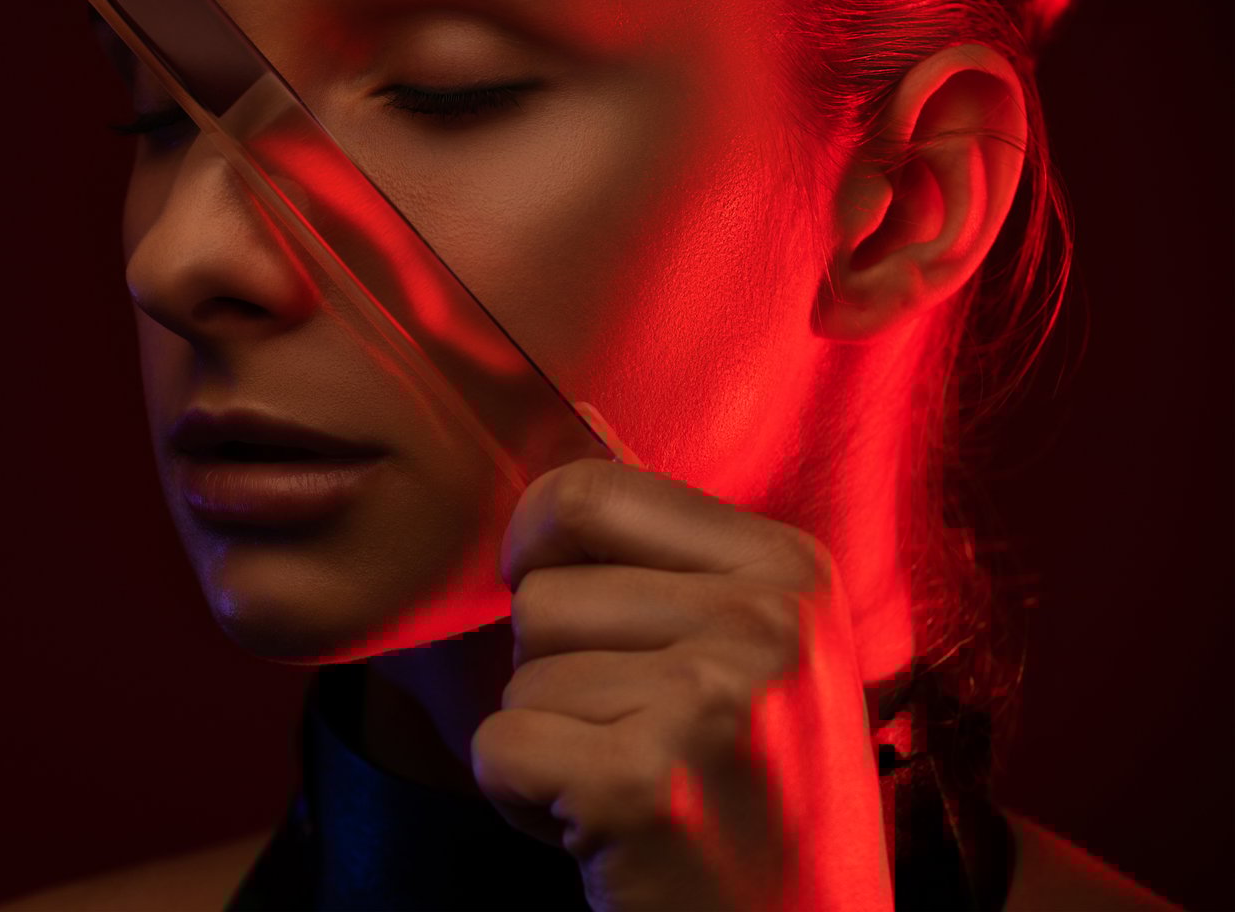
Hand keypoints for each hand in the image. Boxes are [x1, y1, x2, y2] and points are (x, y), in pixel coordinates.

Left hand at [471, 458, 891, 911]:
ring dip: (546, 742)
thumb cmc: (755, 792)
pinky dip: (521, 800)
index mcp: (789, 567)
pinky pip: (497, 747)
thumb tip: (562, 459)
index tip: (553, 605)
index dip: (534, 548)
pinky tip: (601, 828)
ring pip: (518, 676)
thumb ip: (668, 556)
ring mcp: (710, 706)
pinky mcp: (644, 788)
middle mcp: (764, 624)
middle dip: (551, 674)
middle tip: (630, 739)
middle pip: (540, 595)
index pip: (587, 493)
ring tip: (630, 784)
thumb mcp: (757, 648)